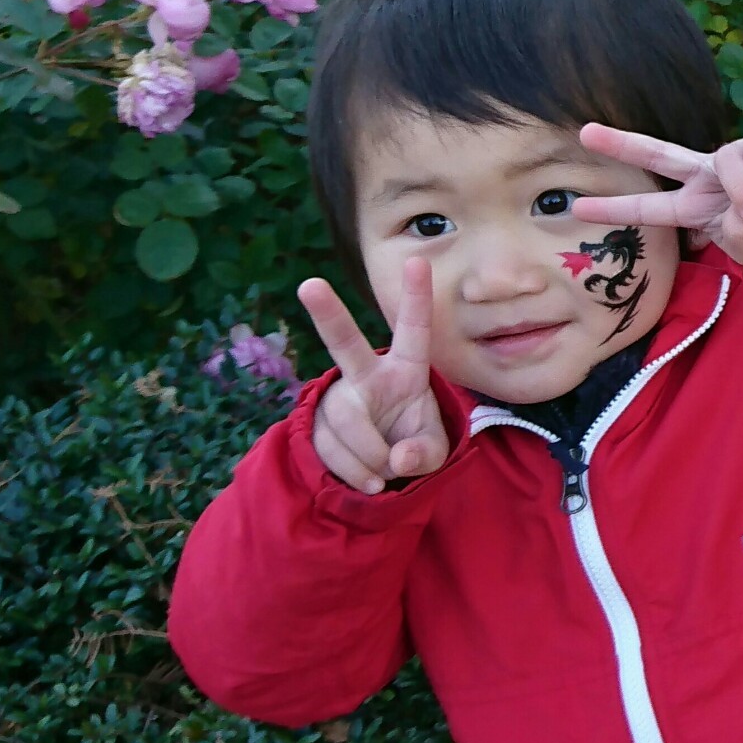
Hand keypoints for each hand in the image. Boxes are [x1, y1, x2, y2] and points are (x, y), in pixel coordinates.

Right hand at [299, 258, 450, 494]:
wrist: (380, 474)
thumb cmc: (412, 446)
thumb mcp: (432, 452)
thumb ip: (424, 454)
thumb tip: (396, 458)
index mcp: (405, 371)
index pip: (414, 332)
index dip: (416, 298)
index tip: (419, 261)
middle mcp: (366, 376)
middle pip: (345, 344)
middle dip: (329, 314)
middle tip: (309, 285)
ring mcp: (338, 398)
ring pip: (345, 421)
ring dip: (367, 457)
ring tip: (384, 475)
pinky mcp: (315, 423)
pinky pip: (329, 448)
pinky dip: (353, 472)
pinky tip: (367, 481)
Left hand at [572, 129, 742, 268]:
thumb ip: (738, 240)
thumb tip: (740, 211)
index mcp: (695, 208)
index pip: (650, 207)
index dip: (616, 206)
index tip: (578, 208)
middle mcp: (707, 178)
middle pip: (659, 154)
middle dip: (622, 143)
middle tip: (584, 133)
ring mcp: (734, 159)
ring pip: (726, 163)